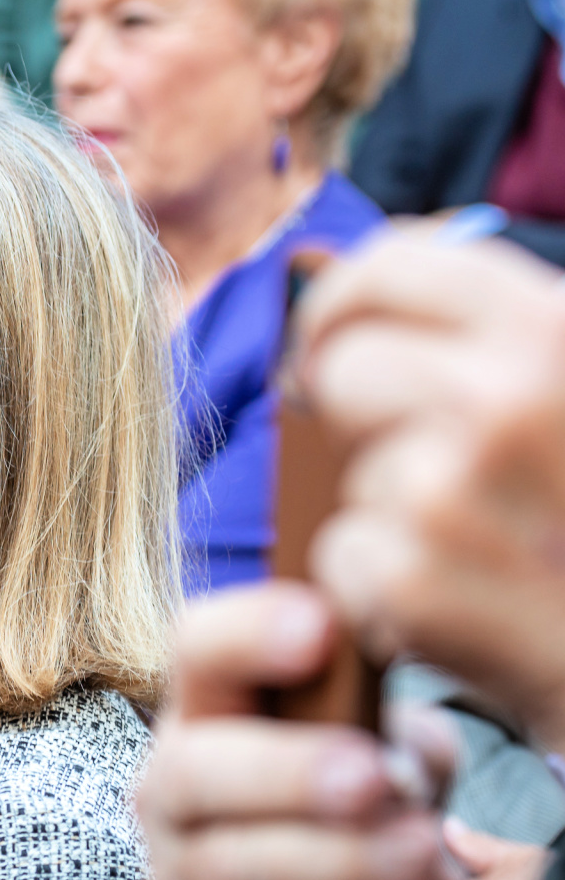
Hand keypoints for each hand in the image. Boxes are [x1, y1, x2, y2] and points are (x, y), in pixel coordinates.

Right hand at [145, 584, 462, 879]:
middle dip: (285, 771)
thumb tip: (402, 757)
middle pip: (192, 770)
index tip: (321, 629)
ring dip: (338, 858)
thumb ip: (398, 735)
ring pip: (234, 867)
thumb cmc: (329, 825)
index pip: (197, 651)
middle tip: (373, 775)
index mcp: (208, 714)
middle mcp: (174, 791)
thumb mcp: (379, 759)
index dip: (248, 632)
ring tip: (423, 851)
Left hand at [294, 234, 564, 746]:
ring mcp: (453, 487)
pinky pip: (341, 554)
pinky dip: (384, 594)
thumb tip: (348, 278)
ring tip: (485, 557)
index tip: (336, 344)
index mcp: (555, 332)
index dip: (345, 303)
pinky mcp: (412, 578)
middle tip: (419, 471)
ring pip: (344, 468)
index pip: (397, 264)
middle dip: (360, 421)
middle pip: (343, 368)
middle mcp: (507, 396)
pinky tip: (466, 614)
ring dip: (393, 518)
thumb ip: (499, 341)